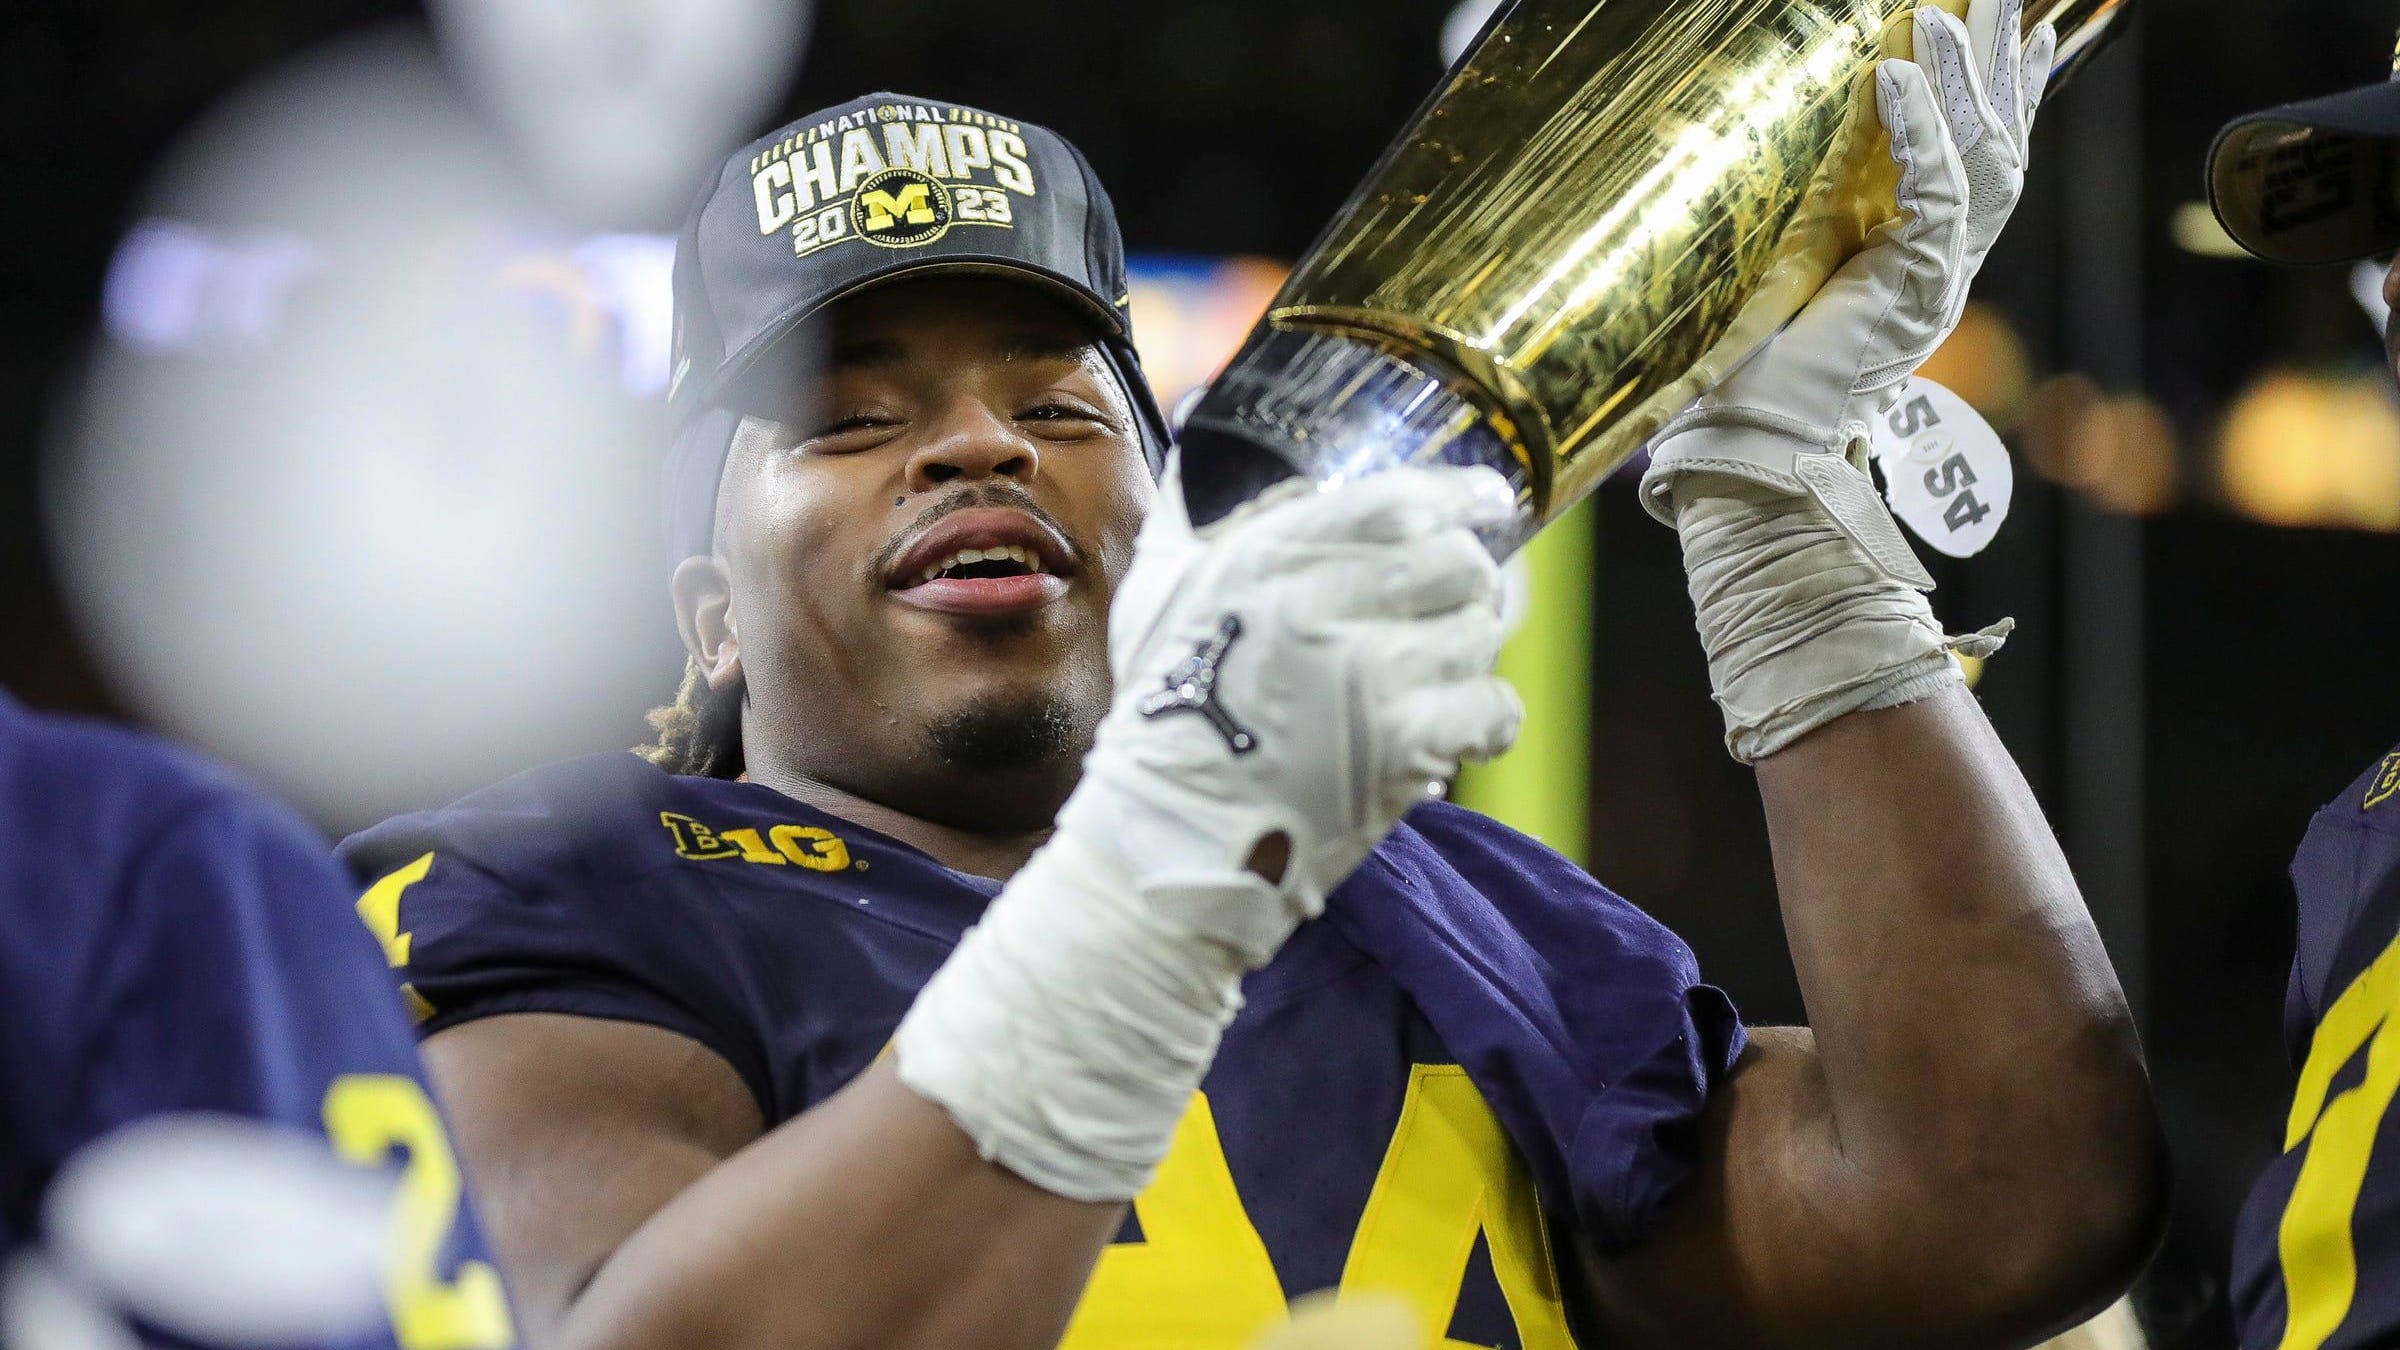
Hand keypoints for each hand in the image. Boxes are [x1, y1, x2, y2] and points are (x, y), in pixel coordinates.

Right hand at [1060, 458, 1523, 956]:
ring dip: (1463, 654)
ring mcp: (1371, 679)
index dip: (1460, 495)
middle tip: (1448, 604)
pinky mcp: (1405, 747)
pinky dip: (1482, 718)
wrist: (1172, 838)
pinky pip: (1494, 705)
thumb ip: (1193, 501)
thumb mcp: (1162, 589)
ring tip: (1424, 677)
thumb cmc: (1168, 710)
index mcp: (1270, 559)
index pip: (1401, 500)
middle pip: (1458, 563)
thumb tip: (1207, 408)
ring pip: (1479, 634)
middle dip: (1464, 582)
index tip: (1487, 501)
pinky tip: (1448, 729)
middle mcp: (1324, 608)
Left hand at [1642, 0, 2054, 568]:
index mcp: (1924, 268)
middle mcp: (1945, 271)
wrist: (1755, 451)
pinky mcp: (1915, 291)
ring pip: (1982, 162)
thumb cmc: (1755, 377)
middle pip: (1999, 149)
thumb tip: (1812, 146)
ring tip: (1944, 16)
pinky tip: (1894, 76)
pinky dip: (1919, 131)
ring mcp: (1937, 282)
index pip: (1984, 166)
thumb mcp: (1794, 276)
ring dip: (1963, 82)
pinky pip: (1936, 193)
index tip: (2021, 34)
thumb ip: (1823, 220)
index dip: (2005, 99)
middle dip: (2000, 67)